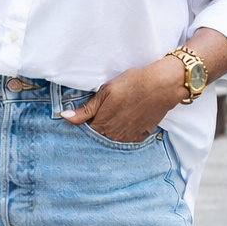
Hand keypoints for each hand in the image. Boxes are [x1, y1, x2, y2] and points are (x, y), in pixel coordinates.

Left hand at [61, 57, 187, 142]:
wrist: (161, 86)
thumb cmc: (132, 85)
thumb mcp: (105, 92)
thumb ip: (85, 109)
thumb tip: (64, 117)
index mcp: (102, 126)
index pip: (84, 134)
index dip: (82, 127)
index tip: (82, 120)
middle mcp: (114, 137)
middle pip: (98, 139)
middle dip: (95, 132)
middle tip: (99, 118)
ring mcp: (128, 139)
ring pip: (112, 140)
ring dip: (109, 133)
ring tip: (113, 118)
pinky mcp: (140, 137)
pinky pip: (127, 140)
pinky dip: (123, 134)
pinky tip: (124, 122)